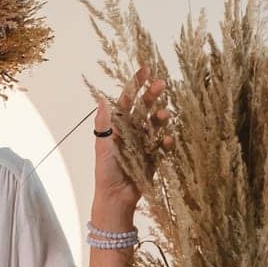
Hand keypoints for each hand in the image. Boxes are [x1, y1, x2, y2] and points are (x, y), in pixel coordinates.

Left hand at [92, 65, 172, 219]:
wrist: (116, 196)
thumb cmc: (106, 171)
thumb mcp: (103, 145)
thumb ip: (104, 123)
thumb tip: (101, 99)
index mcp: (118, 126)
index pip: (128, 101)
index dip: (136, 85)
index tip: (146, 70)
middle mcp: (132, 131)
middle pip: (145, 108)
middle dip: (153, 95)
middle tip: (162, 84)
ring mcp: (145, 143)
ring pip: (156, 124)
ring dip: (161, 117)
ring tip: (164, 115)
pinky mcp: (155, 157)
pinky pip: (163, 144)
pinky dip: (165, 140)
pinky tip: (166, 139)